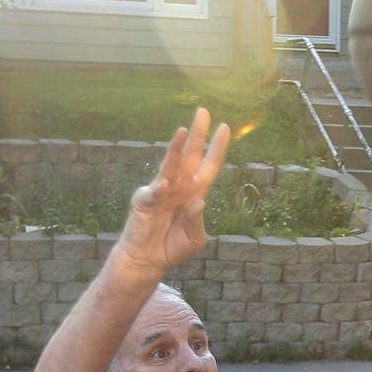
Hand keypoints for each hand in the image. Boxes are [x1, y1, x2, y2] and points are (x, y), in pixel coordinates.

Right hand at [116, 107, 230, 275]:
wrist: (149, 259)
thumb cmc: (172, 246)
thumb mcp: (194, 238)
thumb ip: (197, 221)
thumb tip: (199, 201)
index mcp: (195, 192)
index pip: (209, 165)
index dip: (217, 148)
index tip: (225, 127)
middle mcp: (180, 186)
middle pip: (191, 156)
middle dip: (198, 134)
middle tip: (203, 112)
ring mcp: (162, 190)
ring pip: (171, 165)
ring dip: (176, 148)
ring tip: (183, 130)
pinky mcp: (145, 200)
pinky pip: (155, 192)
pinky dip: (160, 188)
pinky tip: (166, 184)